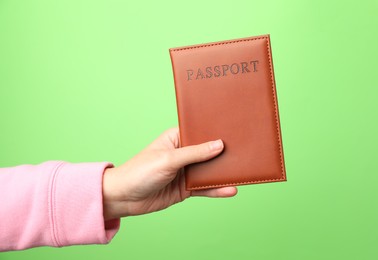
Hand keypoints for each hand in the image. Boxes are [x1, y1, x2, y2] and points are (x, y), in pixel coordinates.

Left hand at [102, 127, 236, 219]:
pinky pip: (205, 188)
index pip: (200, 133)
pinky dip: (217, 189)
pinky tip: (230, 190)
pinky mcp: (185, 188)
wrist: (124, 198)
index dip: (216, 132)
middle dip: (224, 154)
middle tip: (245, 151)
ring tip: (242, 172)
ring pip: (209, 171)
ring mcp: (185, 172)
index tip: (235, 131)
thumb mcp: (168, 159)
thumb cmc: (140, 171)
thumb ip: (194, 153)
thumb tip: (218, 145)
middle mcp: (183, 154)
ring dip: (223, 173)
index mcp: (176, 139)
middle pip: (208, 153)